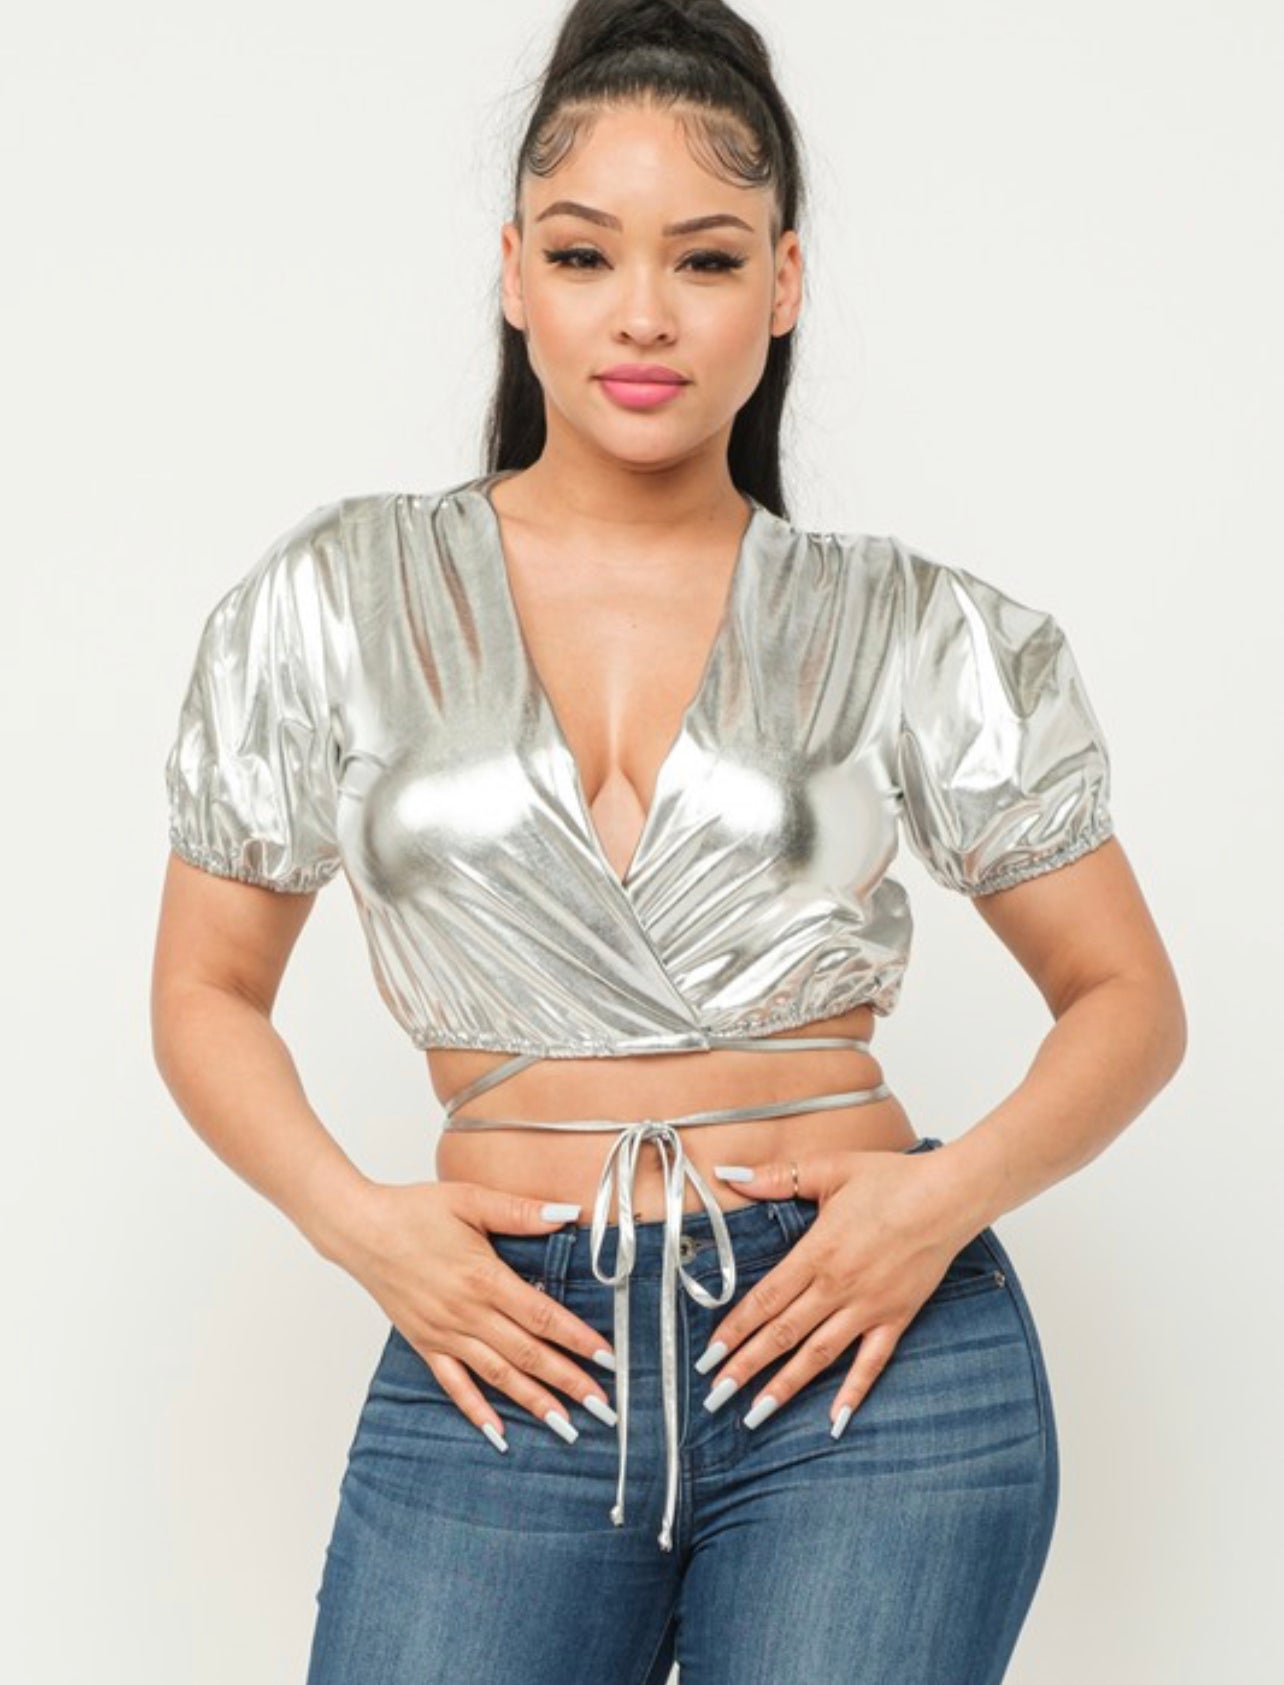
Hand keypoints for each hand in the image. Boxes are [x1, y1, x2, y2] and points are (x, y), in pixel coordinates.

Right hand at [338, 1179, 618, 1449]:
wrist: (358, 1229)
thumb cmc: (414, 1210)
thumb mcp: (470, 1199)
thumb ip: (520, 1211)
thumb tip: (568, 1214)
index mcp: (483, 1278)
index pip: (542, 1316)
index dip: (578, 1340)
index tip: (609, 1360)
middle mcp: (466, 1313)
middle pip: (527, 1354)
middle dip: (569, 1382)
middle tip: (603, 1408)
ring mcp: (444, 1333)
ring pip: (497, 1376)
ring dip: (534, 1402)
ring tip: (566, 1427)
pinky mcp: (425, 1344)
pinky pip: (454, 1385)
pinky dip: (476, 1411)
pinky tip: (499, 1433)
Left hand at [700, 1149, 976, 1435]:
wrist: (949, 1197)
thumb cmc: (891, 1179)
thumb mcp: (828, 1169)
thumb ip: (776, 1178)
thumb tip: (730, 1175)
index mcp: (816, 1253)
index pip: (765, 1301)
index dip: (734, 1331)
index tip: (708, 1357)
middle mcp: (838, 1287)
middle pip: (783, 1335)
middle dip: (746, 1368)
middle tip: (716, 1398)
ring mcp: (868, 1307)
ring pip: (818, 1355)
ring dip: (785, 1387)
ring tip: (756, 1415)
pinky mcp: (896, 1318)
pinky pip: (872, 1362)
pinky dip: (853, 1392)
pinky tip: (835, 1420)